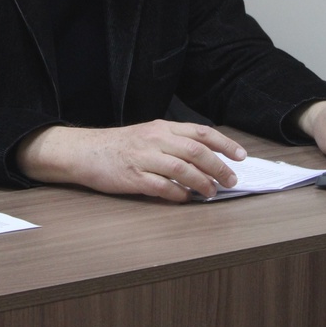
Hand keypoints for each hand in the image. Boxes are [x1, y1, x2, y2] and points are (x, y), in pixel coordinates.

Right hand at [15, 119, 247, 201]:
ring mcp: (144, 159)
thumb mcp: (148, 134)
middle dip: (219, 168)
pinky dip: (178, 195)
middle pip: (196, 152)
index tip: (240, 156)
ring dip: (202, 183)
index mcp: (162, 128)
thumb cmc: (119, 146)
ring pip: (183, 170)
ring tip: (211, 193)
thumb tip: (205, 158)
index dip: (224, 144)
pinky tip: (185, 199)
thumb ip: (173, 142)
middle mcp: (156, 140)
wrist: (85, 151)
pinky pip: (162, 188)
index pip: (201, 132)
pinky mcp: (133, 178)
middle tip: (230, 181)